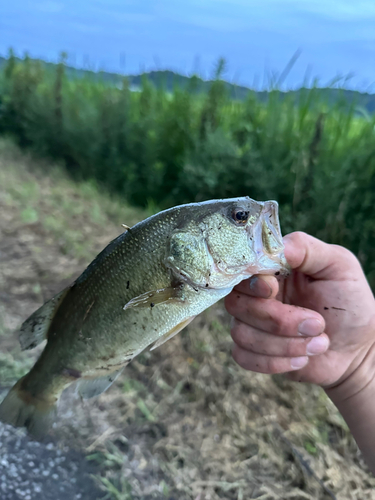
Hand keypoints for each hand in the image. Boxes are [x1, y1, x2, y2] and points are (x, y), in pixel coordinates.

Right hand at [225, 231, 374, 391]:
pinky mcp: (252, 351)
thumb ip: (306, 249)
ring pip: (241, 334)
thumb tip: (275, 248)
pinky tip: (302, 359)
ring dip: (284, 344)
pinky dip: (275, 362)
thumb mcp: (338, 265)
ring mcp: (251, 322)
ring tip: (319, 343)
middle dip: (278, 320)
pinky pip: (243, 356)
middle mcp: (255, 294)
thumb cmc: (349, 303)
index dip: (252, 282)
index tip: (273, 289)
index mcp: (271, 269)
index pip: (241, 269)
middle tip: (318, 324)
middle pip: (236, 304)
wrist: (357, 349)